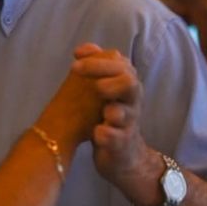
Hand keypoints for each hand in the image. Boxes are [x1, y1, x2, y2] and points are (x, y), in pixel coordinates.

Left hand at [73, 47, 164, 205]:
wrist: (123, 156)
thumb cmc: (110, 118)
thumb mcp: (105, 92)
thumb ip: (97, 70)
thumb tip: (82, 48)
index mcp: (127, 87)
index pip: (120, 64)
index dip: (97, 60)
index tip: (74, 58)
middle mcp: (131, 104)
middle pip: (129, 82)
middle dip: (105, 75)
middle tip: (80, 74)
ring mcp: (128, 125)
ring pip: (126, 113)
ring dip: (112, 107)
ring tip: (99, 107)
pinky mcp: (121, 146)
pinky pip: (116, 139)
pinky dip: (105, 134)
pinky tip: (96, 132)